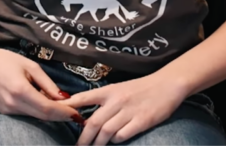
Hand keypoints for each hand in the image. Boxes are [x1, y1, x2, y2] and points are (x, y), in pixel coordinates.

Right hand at [0, 47, 84, 124]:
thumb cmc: (7, 60)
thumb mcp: (31, 66)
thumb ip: (48, 83)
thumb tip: (63, 98)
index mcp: (20, 89)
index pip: (47, 108)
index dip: (64, 112)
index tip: (77, 113)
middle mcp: (13, 103)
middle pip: (43, 116)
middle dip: (61, 116)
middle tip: (75, 114)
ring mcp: (7, 110)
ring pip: (36, 117)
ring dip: (51, 114)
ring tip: (62, 107)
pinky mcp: (5, 112)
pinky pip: (27, 114)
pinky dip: (39, 111)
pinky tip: (44, 104)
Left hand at [61, 72, 187, 144]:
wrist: (167, 85)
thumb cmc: (141, 88)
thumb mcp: (119, 89)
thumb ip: (103, 100)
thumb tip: (84, 114)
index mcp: (109, 90)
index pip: (84, 98)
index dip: (70, 106)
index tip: (58, 113)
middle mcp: (117, 100)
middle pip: (94, 121)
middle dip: (84, 137)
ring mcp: (129, 111)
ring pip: (106, 130)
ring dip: (98, 142)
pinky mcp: (142, 121)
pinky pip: (123, 134)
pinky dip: (116, 140)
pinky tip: (115, 141)